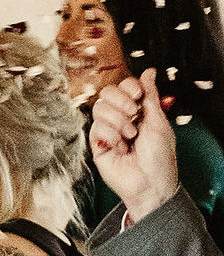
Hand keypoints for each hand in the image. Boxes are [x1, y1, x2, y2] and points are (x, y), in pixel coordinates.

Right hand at [90, 68, 181, 224]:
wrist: (150, 183)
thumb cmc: (159, 157)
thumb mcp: (159, 121)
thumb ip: (150, 95)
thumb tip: (149, 71)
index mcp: (138, 110)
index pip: (125, 86)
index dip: (129, 87)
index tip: (138, 97)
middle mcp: (122, 117)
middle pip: (107, 93)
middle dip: (121, 102)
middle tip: (133, 115)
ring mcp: (108, 130)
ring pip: (99, 108)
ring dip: (118, 121)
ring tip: (130, 136)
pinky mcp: (97, 143)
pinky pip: (96, 127)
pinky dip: (111, 136)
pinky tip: (120, 147)